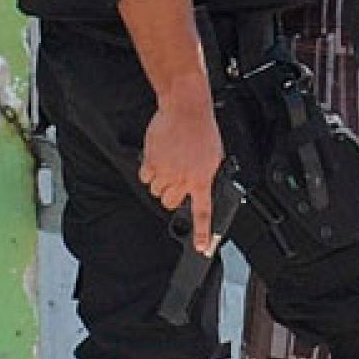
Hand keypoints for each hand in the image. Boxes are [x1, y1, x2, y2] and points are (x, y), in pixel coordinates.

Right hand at [138, 80, 223, 254]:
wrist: (185, 110)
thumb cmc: (202, 130)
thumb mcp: (214, 157)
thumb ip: (207, 176)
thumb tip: (202, 188)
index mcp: (202, 179)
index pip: (203, 213)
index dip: (202, 233)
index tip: (201, 248)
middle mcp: (183, 179)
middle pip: (171, 203)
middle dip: (172, 195)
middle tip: (176, 181)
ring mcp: (166, 171)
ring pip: (157, 191)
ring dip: (160, 182)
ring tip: (168, 165)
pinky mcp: (151, 162)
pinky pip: (144, 177)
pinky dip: (148, 171)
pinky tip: (157, 159)